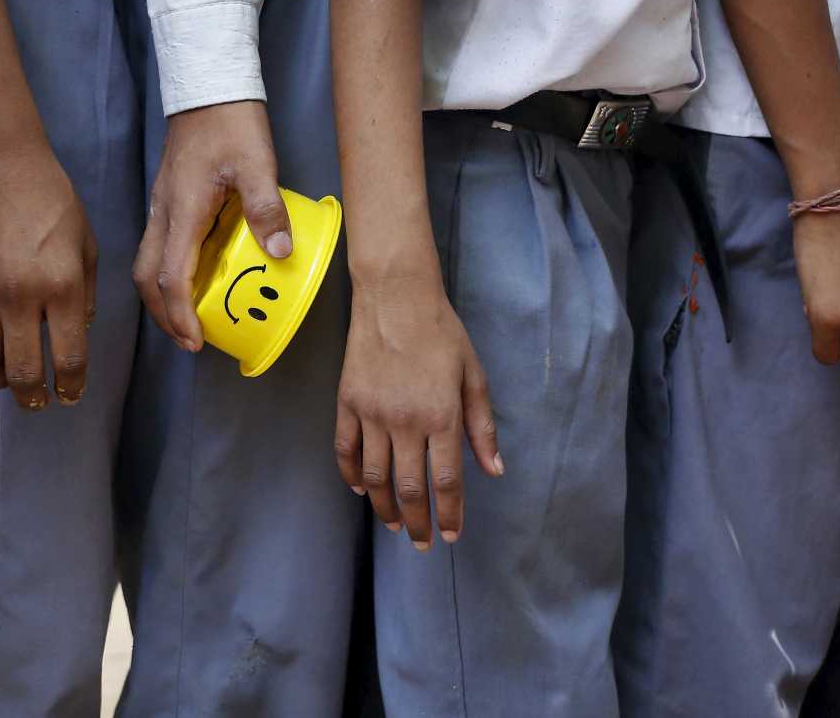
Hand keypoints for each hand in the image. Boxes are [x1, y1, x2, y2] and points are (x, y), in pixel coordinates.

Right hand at [0, 141, 96, 408]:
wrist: (0, 165)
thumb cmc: (53, 201)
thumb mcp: (86, 245)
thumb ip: (86, 294)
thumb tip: (79, 334)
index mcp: (62, 287)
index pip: (68, 357)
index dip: (71, 386)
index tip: (70, 395)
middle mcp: (21, 297)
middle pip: (24, 371)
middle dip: (33, 397)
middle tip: (37, 403)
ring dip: (0, 380)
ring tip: (10, 381)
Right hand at [133, 101, 291, 350]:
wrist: (206, 83)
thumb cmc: (230, 120)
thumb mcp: (257, 161)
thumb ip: (266, 207)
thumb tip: (278, 253)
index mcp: (181, 211)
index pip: (170, 277)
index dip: (180, 316)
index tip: (196, 341)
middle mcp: (163, 213)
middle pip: (147, 277)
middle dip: (163, 314)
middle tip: (190, 338)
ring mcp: (162, 205)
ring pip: (149, 261)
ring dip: (163, 295)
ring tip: (189, 316)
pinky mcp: (169, 197)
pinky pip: (160, 245)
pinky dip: (170, 271)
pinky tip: (195, 274)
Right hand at [334, 267, 502, 550]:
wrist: (395, 297)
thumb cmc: (442, 333)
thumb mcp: (473, 376)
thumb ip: (482, 426)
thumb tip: (494, 470)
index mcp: (442, 416)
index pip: (446, 480)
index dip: (449, 513)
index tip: (451, 536)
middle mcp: (405, 421)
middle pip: (409, 488)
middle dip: (418, 523)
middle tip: (423, 544)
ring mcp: (371, 413)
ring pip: (375, 476)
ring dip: (385, 507)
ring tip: (395, 525)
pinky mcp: (347, 403)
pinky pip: (345, 450)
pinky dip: (352, 476)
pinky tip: (362, 490)